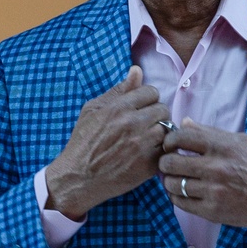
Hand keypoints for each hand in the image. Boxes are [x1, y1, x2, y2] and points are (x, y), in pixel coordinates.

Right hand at [45, 66, 168, 219]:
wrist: (78, 177)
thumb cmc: (83, 142)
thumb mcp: (92, 110)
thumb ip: (118, 90)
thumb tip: (137, 70)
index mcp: (119, 107)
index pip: (151, 92)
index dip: (147, 99)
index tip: (141, 108)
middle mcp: (133, 124)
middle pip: (163, 109)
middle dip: (156, 115)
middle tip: (146, 124)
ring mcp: (142, 145)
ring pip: (167, 129)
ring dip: (160, 133)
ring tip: (147, 139)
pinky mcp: (148, 165)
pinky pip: (165, 150)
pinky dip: (160, 151)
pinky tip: (148, 153)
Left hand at [159, 119, 246, 241]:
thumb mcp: (242, 141)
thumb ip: (209, 133)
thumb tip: (183, 123)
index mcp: (223, 146)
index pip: (182, 137)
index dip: (170, 139)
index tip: (170, 144)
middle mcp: (217, 167)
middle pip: (171, 162)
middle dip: (165, 161)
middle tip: (169, 162)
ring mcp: (214, 191)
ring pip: (172, 184)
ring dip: (169, 180)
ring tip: (176, 178)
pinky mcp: (213, 211)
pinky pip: (181, 202)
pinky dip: (177, 196)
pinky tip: (183, 192)